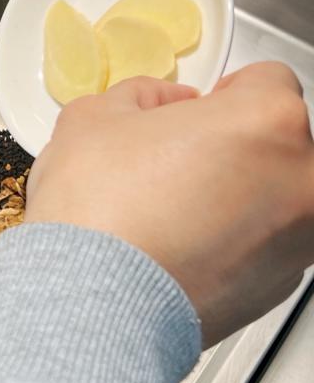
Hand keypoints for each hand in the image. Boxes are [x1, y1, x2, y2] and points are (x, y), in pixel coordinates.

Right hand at [26, 62, 313, 345]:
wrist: (90, 303)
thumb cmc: (96, 211)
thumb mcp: (95, 117)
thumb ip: (142, 95)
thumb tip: (163, 103)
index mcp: (266, 120)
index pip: (266, 80)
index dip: (221, 93)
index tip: (196, 111)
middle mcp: (301, 179)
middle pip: (275, 143)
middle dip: (231, 146)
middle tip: (170, 162)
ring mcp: (296, 239)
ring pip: (271, 198)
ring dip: (234, 196)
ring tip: (167, 212)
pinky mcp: (278, 288)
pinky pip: (261, 247)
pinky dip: (230, 243)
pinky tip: (175, 248)